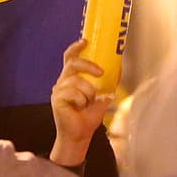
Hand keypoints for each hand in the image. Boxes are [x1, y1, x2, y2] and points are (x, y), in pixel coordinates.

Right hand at [49, 39, 110, 166]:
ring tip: (88, 102)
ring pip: (77, 81)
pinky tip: (80, 107)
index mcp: (72, 78)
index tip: (86, 41)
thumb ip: (108, 83)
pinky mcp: (57, 100)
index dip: (76, 47)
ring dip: (88, 92)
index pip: (70, 58)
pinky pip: (74, 93)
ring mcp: (59, 90)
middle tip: (101, 72)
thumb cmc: (89, 116)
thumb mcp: (103, 96)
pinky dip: (82, 100)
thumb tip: (119, 69)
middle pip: (73, 64)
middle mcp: (63, 81)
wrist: (80, 135)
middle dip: (88, 65)